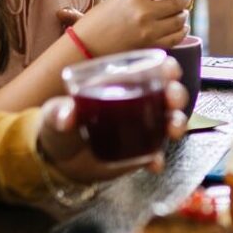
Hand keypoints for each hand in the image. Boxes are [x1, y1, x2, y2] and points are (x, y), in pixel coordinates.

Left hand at [37, 59, 189, 182]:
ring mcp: (141, 127)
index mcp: (119, 84)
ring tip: (173, 131)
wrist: (58, 161)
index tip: (171, 71)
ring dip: (177, 123)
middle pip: (166, 93)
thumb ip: (59, 112)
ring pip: (169, 120)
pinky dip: (158, 159)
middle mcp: (137, 102)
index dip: (165, 68)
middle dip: (177, 94)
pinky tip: (154, 164)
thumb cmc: (59, 125)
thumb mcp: (55, 115)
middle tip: (173, 100)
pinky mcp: (140, 151)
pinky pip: (156, 153)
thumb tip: (66, 116)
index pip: (148, 69)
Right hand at [63, 0, 191, 54]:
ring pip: (180, 19)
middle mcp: (145, 11)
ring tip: (179, 13)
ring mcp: (149, 30)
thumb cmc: (99, 20)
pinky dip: (182, 31)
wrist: (85, 45)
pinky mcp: (151, 46)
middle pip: (179, 2)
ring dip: (183, 15)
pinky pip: (177, 37)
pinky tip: (179, 27)